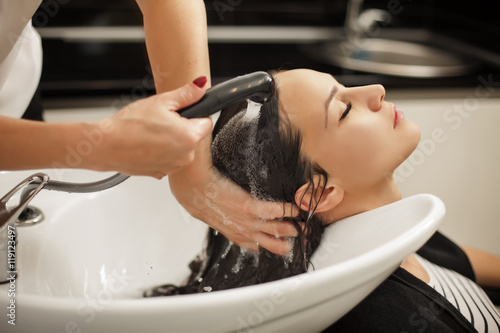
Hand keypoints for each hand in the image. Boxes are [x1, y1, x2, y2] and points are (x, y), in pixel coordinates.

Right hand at [87, 78, 211, 177]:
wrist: (105, 145)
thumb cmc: (130, 125)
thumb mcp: (161, 102)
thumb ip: (186, 94)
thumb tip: (201, 86)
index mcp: (189, 137)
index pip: (206, 123)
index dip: (195, 114)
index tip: (181, 113)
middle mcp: (185, 156)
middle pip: (193, 137)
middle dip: (181, 128)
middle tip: (161, 121)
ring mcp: (173, 167)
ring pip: (180, 149)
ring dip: (171, 141)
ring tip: (151, 133)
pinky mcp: (160, 173)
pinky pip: (168, 159)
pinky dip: (161, 153)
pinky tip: (146, 145)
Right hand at [169, 138, 299, 254]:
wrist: (170, 175)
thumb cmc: (184, 161)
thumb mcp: (196, 141)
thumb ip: (204, 132)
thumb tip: (208, 121)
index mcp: (220, 192)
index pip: (252, 205)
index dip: (274, 211)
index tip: (292, 210)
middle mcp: (219, 209)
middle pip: (252, 224)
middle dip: (276, 231)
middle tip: (296, 233)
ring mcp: (216, 217)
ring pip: (244, 233)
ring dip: (266, 242)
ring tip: (284, 248)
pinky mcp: (212, 220)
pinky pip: (231, 234)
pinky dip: (246, 242)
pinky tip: (257, 246)